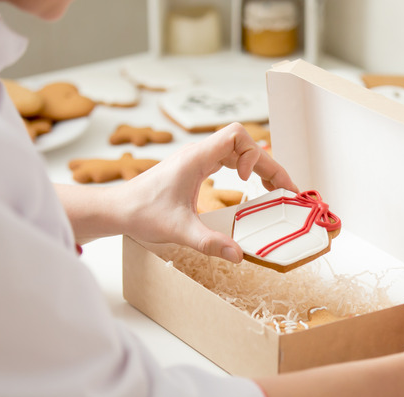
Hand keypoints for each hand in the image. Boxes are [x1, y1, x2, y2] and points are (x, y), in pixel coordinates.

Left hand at [115, 123, 297, 261]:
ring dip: (258, 166)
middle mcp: (198, 154)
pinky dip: (244, 169)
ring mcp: (196, 160)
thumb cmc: (141, 213)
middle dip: (267, 165)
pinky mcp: (194, 169)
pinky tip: (250, 187)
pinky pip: (227, 160)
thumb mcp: (179, 230)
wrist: (116, 209)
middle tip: (286, 190)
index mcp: (196, 157)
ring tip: (275, 189)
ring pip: (238, 151)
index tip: (247, 180)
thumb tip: (238, 255)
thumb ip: (209, 242)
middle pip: (244, 144)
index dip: (251, 154)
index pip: (236, 135)